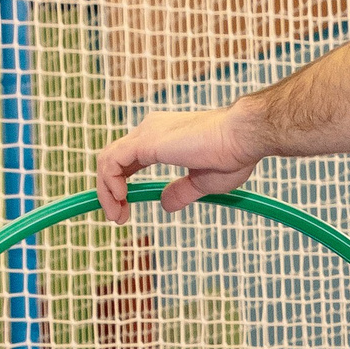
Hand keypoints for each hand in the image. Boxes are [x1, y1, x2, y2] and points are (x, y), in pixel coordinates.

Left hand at [94, 105, 262, 220]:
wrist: (243, 137)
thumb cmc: (232, 154)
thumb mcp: (202, 182)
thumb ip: (181, 191)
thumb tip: (165, 205)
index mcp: (162, 137)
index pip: (128, 160)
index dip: (120, 184)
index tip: (124, 209)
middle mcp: (150, 130)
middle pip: (113, 160)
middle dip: (109, 192)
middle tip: (117, 218)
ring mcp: (147, 133)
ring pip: (108, 160)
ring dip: (106, 191)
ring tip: (117, 215)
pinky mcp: (146, 141)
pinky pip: (112, 161)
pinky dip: (109, 182)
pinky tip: (121, 199)